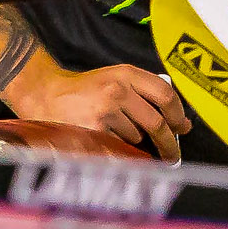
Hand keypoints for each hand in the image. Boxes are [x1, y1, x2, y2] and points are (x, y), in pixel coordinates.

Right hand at [6, 63, 191, 161]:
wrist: (44, 94)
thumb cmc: (84, 90)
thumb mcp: (115, 78)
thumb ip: (143, 93)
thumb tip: (177, 123)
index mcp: (126, 74)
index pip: (166, 95)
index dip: (179, 115)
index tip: (183, 127)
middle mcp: (117, 90)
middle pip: (157, 122)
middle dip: (168, 143)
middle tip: (173, 155)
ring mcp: (105, 112)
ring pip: (136, 137)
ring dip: (133, 142)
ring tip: (114, 132)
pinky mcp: (93, 131)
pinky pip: (118, 148)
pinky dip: (118, 150)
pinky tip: (108, 142)